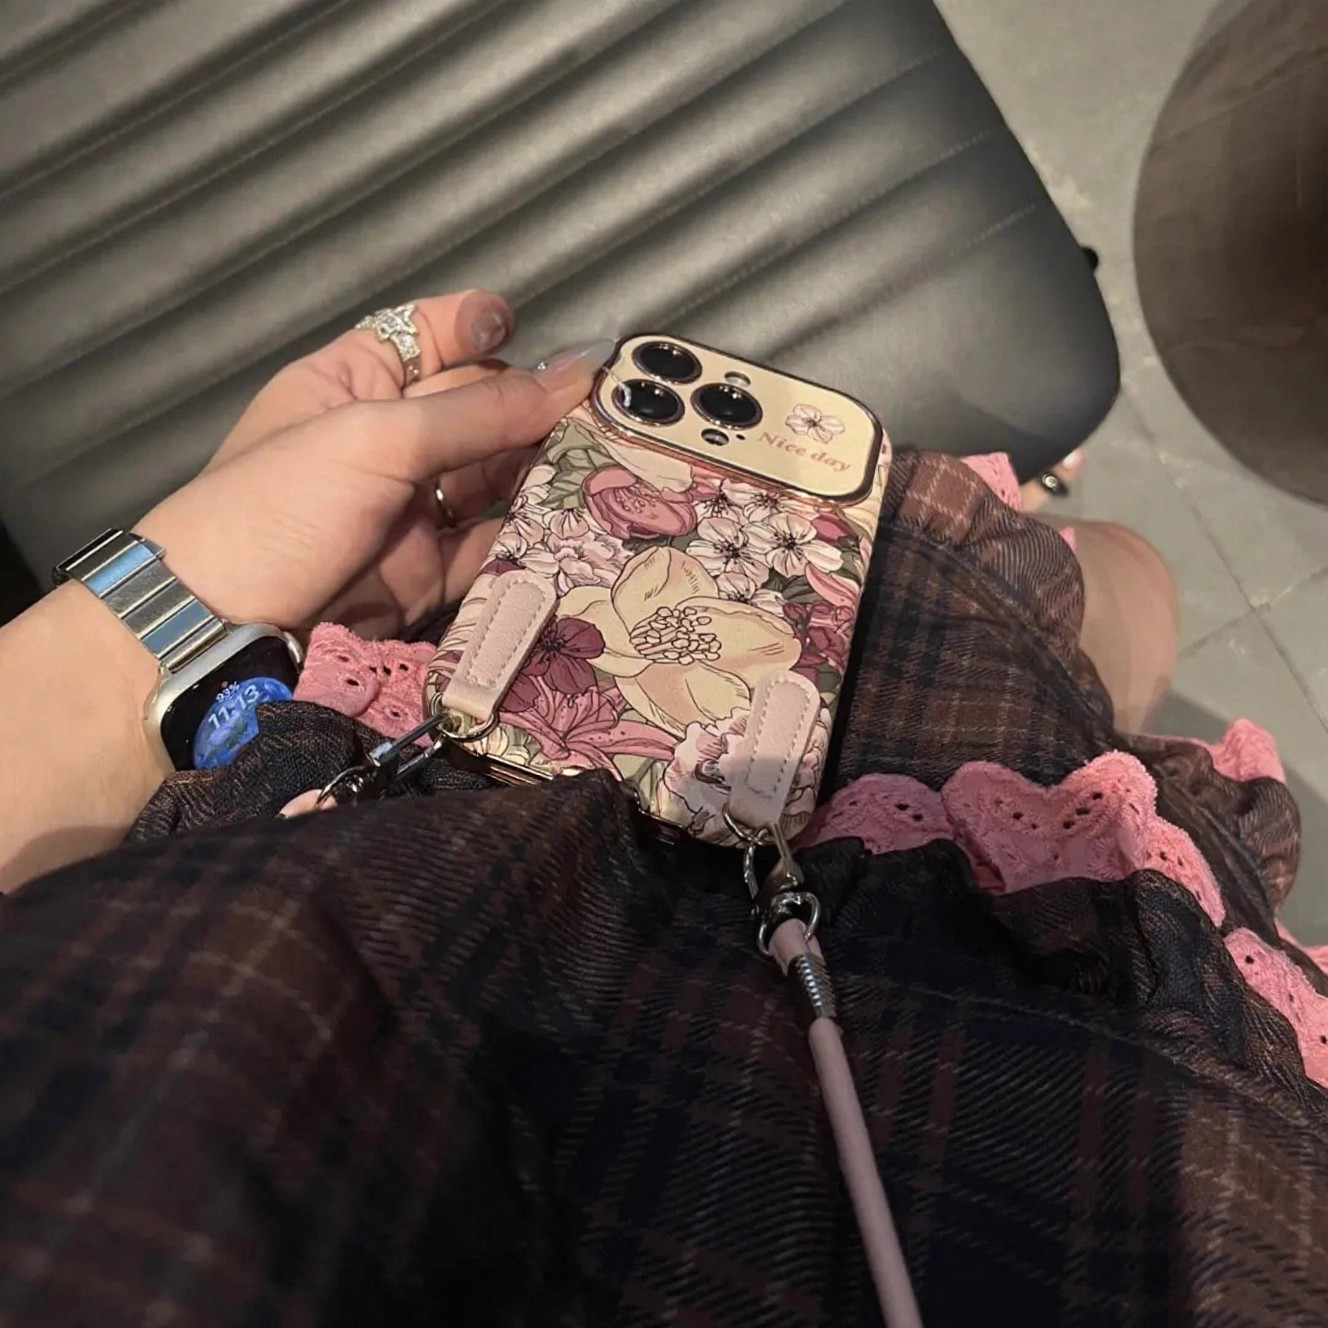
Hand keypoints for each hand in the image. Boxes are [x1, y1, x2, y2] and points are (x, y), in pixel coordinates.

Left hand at [137, 290, 611, 636]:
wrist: (227, 630)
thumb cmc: (281, 505)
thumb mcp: (375, 440)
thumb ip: (478, 412)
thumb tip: (574, 377)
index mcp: (354, 382)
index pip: (427, 335)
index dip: (480, 327)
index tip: (532, 332)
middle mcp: (388, 439)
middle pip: (477, 406)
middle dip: (532, 405)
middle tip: (604, 411)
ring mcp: (410, 509)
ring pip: (493, 477)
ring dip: (541, 470)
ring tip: (606, 460)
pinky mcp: (429, 574)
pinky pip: (491, 547)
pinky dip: (529, 538)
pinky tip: (574, 521)